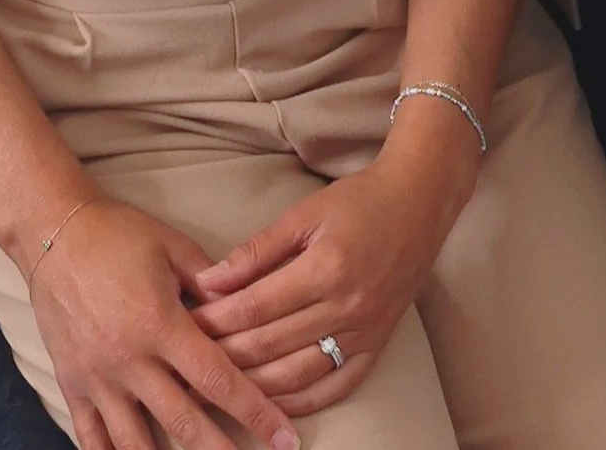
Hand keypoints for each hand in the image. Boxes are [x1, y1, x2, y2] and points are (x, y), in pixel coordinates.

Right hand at [27, 194, 300, 449]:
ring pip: (137, 443)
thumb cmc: (118, 233)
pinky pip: (91, 438)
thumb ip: (211, 281)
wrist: (53, 233)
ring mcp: (97, 379)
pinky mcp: (71, 385)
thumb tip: (247, 306)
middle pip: (184, 423)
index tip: (282, 436)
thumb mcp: (172, 245)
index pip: (217, 379)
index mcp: (161, 324)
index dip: (254, 411)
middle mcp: (130, 361)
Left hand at [188, 143, 474, 419]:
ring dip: (254, 386)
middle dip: (224, 357)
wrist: (419, 204)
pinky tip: (273, 404)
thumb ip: (257, 250)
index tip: (186, 326)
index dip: (216, 321)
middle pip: (270, 346)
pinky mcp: (377, 346)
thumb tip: (210, 280)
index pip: (255, 308)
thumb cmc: (360, 201)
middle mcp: (346, 307)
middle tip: (189, 363)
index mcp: (325, 268)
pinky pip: (335, 386)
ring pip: (297, 375)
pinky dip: (301, 402)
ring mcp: (364, 332)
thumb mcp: (304, 213)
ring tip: (219, 387)